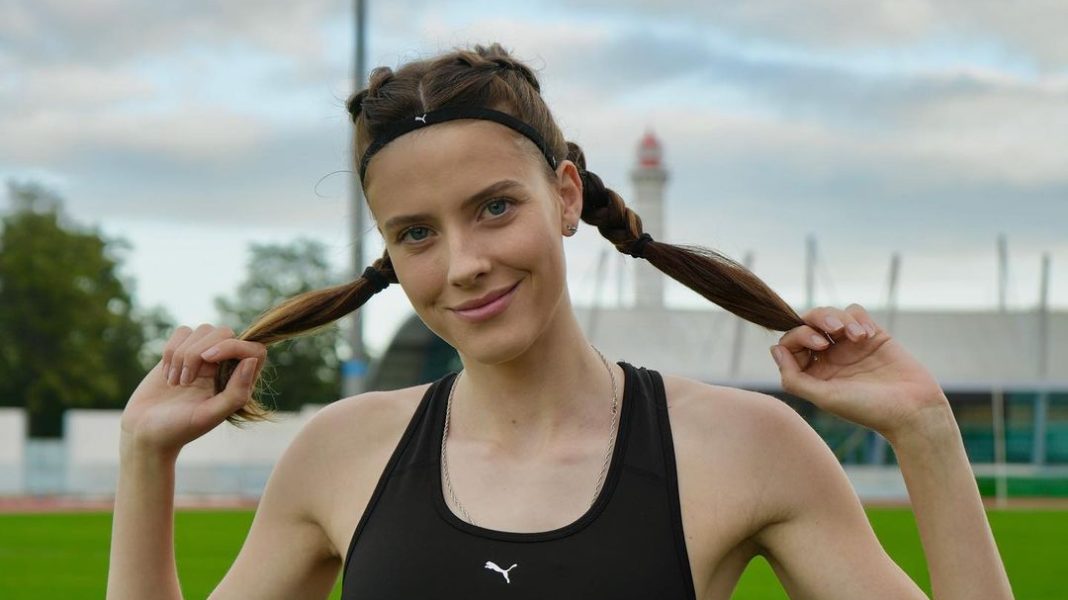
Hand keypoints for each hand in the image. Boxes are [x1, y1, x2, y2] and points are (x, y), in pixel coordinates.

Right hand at [120, 324, 266, 456]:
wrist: (144, 431)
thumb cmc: (178, 429)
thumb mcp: (209, 415)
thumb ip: (236, 392)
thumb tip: (251, 360)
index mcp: (239, 382)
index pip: (253, 348)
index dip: (233, 345)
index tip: (208, 358)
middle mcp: (224, 366)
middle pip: (225, 332)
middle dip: (199, 351)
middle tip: (186, 381)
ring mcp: (203, 357)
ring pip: (203, 330)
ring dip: (183, 355)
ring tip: (175, 383)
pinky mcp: (181, 351)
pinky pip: (182, 331)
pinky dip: (171, 351)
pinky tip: (167, 375)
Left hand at [769, 304, 949, 440]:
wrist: (913, 410)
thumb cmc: (868, 409)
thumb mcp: (824, 397)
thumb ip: (793, 377)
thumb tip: (775, 349)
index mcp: (814, 372)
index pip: (791, 342)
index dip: (798, 335)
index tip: (819, 345)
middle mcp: (829, 357)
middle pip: (808, 322)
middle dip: (816, 318)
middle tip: (832, 330)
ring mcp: (850, 345)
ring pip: (831, 314)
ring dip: (839, 318)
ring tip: (856, 336)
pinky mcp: (873, 335)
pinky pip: (855, 312)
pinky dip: (857, 318)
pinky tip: (866, 335)